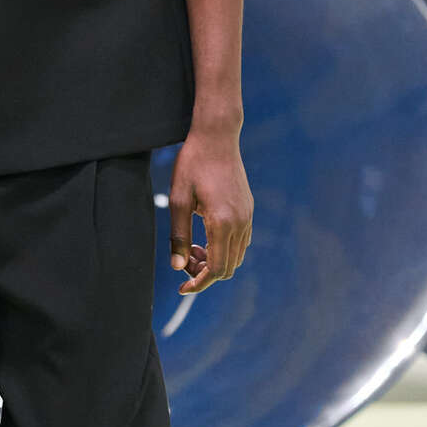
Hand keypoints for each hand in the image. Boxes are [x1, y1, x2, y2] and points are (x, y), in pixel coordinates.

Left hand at [167, 128, 252, 292]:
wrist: (216, 137)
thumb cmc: (192, 165)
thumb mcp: (178, 200)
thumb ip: (178, 236)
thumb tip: (177, 267)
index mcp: (223, 222)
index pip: (217, 269)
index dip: (199, 284)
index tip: (182, 289)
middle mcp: (241, 222)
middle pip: (228, 267)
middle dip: (205, 273)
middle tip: (183, 260)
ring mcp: (248, 216)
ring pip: (236, 256)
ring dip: (215, 261)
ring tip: (192, 247)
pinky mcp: (248, 209)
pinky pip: (240, 242)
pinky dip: (224, 249)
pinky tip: (205, 237)